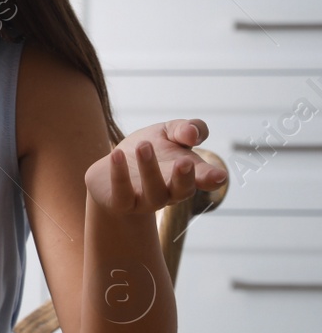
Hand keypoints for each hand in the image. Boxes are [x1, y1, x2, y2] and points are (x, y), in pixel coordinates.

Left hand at [84, 118, 227, 216]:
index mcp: (186, 175)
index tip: (219, 175)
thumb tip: (192, 133)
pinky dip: (120, 175)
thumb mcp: (167, 132)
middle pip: (183, 190)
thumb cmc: (148, 149)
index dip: (213, 178)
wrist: (111, 169)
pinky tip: (117, 154)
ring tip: (144, 145)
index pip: (205, 178)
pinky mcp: (121, 203)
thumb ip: (184, 129)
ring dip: (150, 169)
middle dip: (185, 178)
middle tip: (184, 162)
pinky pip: (122, 194)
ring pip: (154, 192)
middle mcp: (170, 192)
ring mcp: (146, 200)